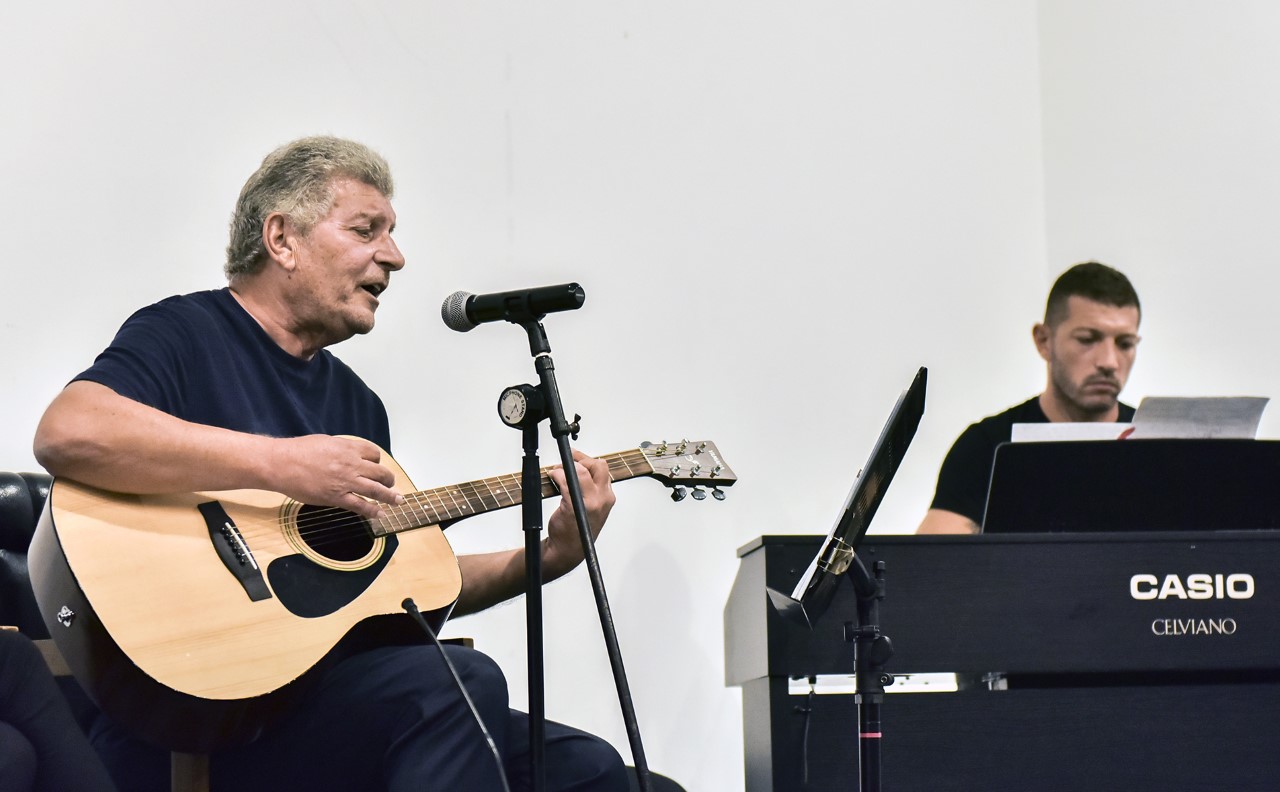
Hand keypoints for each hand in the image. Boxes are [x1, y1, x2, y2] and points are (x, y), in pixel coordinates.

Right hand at [268, 435, 402, 519]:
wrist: (282, 464)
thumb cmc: (299, 450)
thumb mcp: (326, 441)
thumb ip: (341, 449)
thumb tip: (348, 454)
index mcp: (348, 448)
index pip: (373, 453)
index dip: (377, 460)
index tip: (376, 465)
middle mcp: (351, 464)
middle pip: (380, 472)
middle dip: (389, 479)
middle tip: (391, 484)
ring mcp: (346, 482)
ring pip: (376, 490)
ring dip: (389, 496)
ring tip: (397, 501)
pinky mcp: (337, 497)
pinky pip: (361, 505)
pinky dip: (372, 511)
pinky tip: (379, 514)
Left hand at [544, 448, 616, 577]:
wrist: (568, 549)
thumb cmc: (577, 529)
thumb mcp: (592, 507)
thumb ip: (590, 489)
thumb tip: (579, 469)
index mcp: (608, 497)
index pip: (603, 469)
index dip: (587, 460)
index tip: (575, 458)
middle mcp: (603, 498)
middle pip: (597, 465)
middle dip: (580, 459)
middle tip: (567, 461)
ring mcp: (590, 502)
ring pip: (581, 470)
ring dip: (566, 466)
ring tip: (557, 471)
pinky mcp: (574, 505)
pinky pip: (566, 480)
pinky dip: (557, 474)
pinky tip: (553, 477)